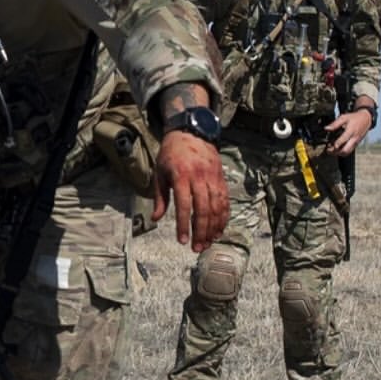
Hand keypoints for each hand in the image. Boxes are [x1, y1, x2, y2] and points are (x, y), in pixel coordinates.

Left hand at [152, 130, 228, 251]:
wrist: (191, 132)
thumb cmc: (170, 154)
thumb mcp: (159, 173)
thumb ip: (160, 197)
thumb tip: (156, 219)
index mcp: (181, 175)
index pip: (184, 205)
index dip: (184, 225)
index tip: (182, 240)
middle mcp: (199, 177)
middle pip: (203, 209)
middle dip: (201, 231)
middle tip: (197, 248)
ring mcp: (213, 178)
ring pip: (217, 207)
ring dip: (213, 228)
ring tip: (207, 243)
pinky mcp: (221, 179)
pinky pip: (225, 201)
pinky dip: (223, 217)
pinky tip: (219, 230)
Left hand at [324, 107, 372, 155]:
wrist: (366, 119)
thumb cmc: (354, 118)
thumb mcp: (344, 117)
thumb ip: (335, 124)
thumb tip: (326, 128)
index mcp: (351, 131)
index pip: (344, 139)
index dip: (336, 144)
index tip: (329, 146)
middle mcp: (354, 138)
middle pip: (345, 150)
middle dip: (335, 152)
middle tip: (328, 150)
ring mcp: (355, 142)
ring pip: (347, 152)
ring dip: (338, 153)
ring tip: (330, 150)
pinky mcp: (356, 144)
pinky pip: (349, 151)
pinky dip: (342, 152)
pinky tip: (336, 149)